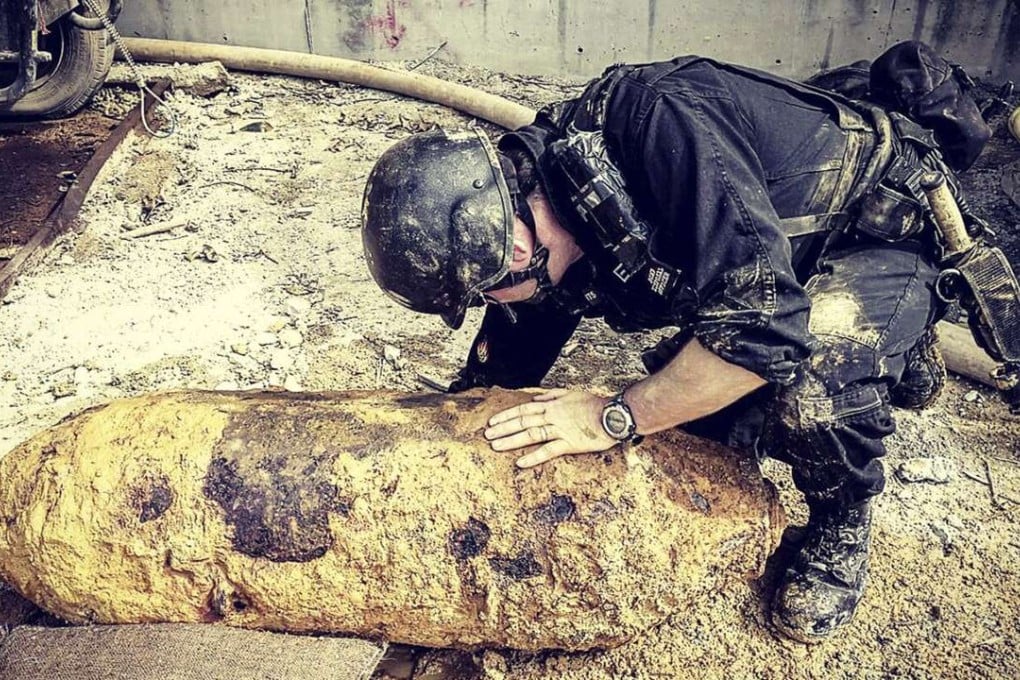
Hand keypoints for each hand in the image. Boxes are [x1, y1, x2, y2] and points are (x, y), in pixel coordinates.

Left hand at [484, 389, 617, 467]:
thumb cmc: (595, 404)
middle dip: (503, 428)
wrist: (613, 414)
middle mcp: (553, 416)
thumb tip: (536, 399)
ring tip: (496, 446)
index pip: (524, 410)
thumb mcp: (571, 393)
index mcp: (552, 405)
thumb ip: (552, 396)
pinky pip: (548, 451)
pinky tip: (520, 462)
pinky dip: (534, 456)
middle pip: (523, 422)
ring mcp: (560, 430)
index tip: (492, 422)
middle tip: (487, 435)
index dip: (507, 415)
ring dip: (512, 440)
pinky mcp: (570, 443)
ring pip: (531, 435)